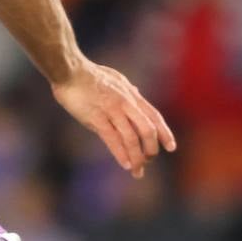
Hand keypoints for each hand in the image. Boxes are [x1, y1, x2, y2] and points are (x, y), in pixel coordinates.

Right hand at [54, 60, 173, 177]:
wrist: (69, 70)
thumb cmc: (89, 75)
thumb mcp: (115, 79)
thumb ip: (127, 90)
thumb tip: (137, 93)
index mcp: (131, 95)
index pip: (154, 116)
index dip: (164, 133)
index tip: (171, 147)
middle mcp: (126, 103)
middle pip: (148, 129)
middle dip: (151, 149)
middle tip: (148, 161)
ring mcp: (112, 110)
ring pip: (132, 137)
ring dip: (137, 157)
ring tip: (137, 170)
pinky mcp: (96, 117)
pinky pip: (112, 138)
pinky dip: (120, 153)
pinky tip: (125, 164)